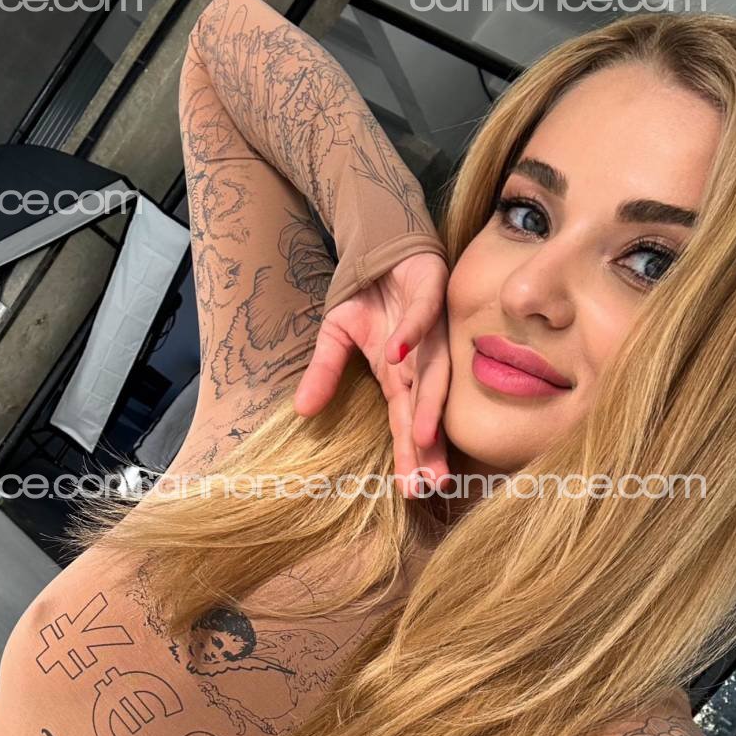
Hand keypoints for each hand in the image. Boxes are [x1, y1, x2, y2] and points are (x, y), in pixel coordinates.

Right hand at [294, 251, 450, 497]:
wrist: (380, 246)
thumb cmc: (367, 296)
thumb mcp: (335, 338)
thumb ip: (324, 373)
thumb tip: (302, 412)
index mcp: (398, 376)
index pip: (404, 422)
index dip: (409, 454)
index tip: (410, 489)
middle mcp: (420, 361)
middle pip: (425, 409)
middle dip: (428, 446)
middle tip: (432, 482)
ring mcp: (429, 331)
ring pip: (434, 372)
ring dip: (429, 403)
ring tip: (425, 436)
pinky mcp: (430, 294)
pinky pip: (421, 318)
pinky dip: (410, 335)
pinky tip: (397, 356)